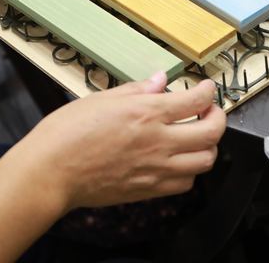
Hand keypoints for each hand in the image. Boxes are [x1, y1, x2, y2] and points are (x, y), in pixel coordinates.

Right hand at [20, 73, 225, 209]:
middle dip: (218, 117)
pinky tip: (178, 160)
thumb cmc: (67, 133)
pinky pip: (185, 183)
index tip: (206, 88)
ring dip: (208, 146)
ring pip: (205, 161)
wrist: (50, 171)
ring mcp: (156, 168)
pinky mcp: (149, 189)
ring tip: (197, 136)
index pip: (197, 100)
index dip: (208, 91)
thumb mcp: (102, 98)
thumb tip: (160, 80)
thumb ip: (137, 90)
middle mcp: (159, 141)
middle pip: (212, 132)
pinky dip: (190, 170)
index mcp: (147, 113)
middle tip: (209, 111)